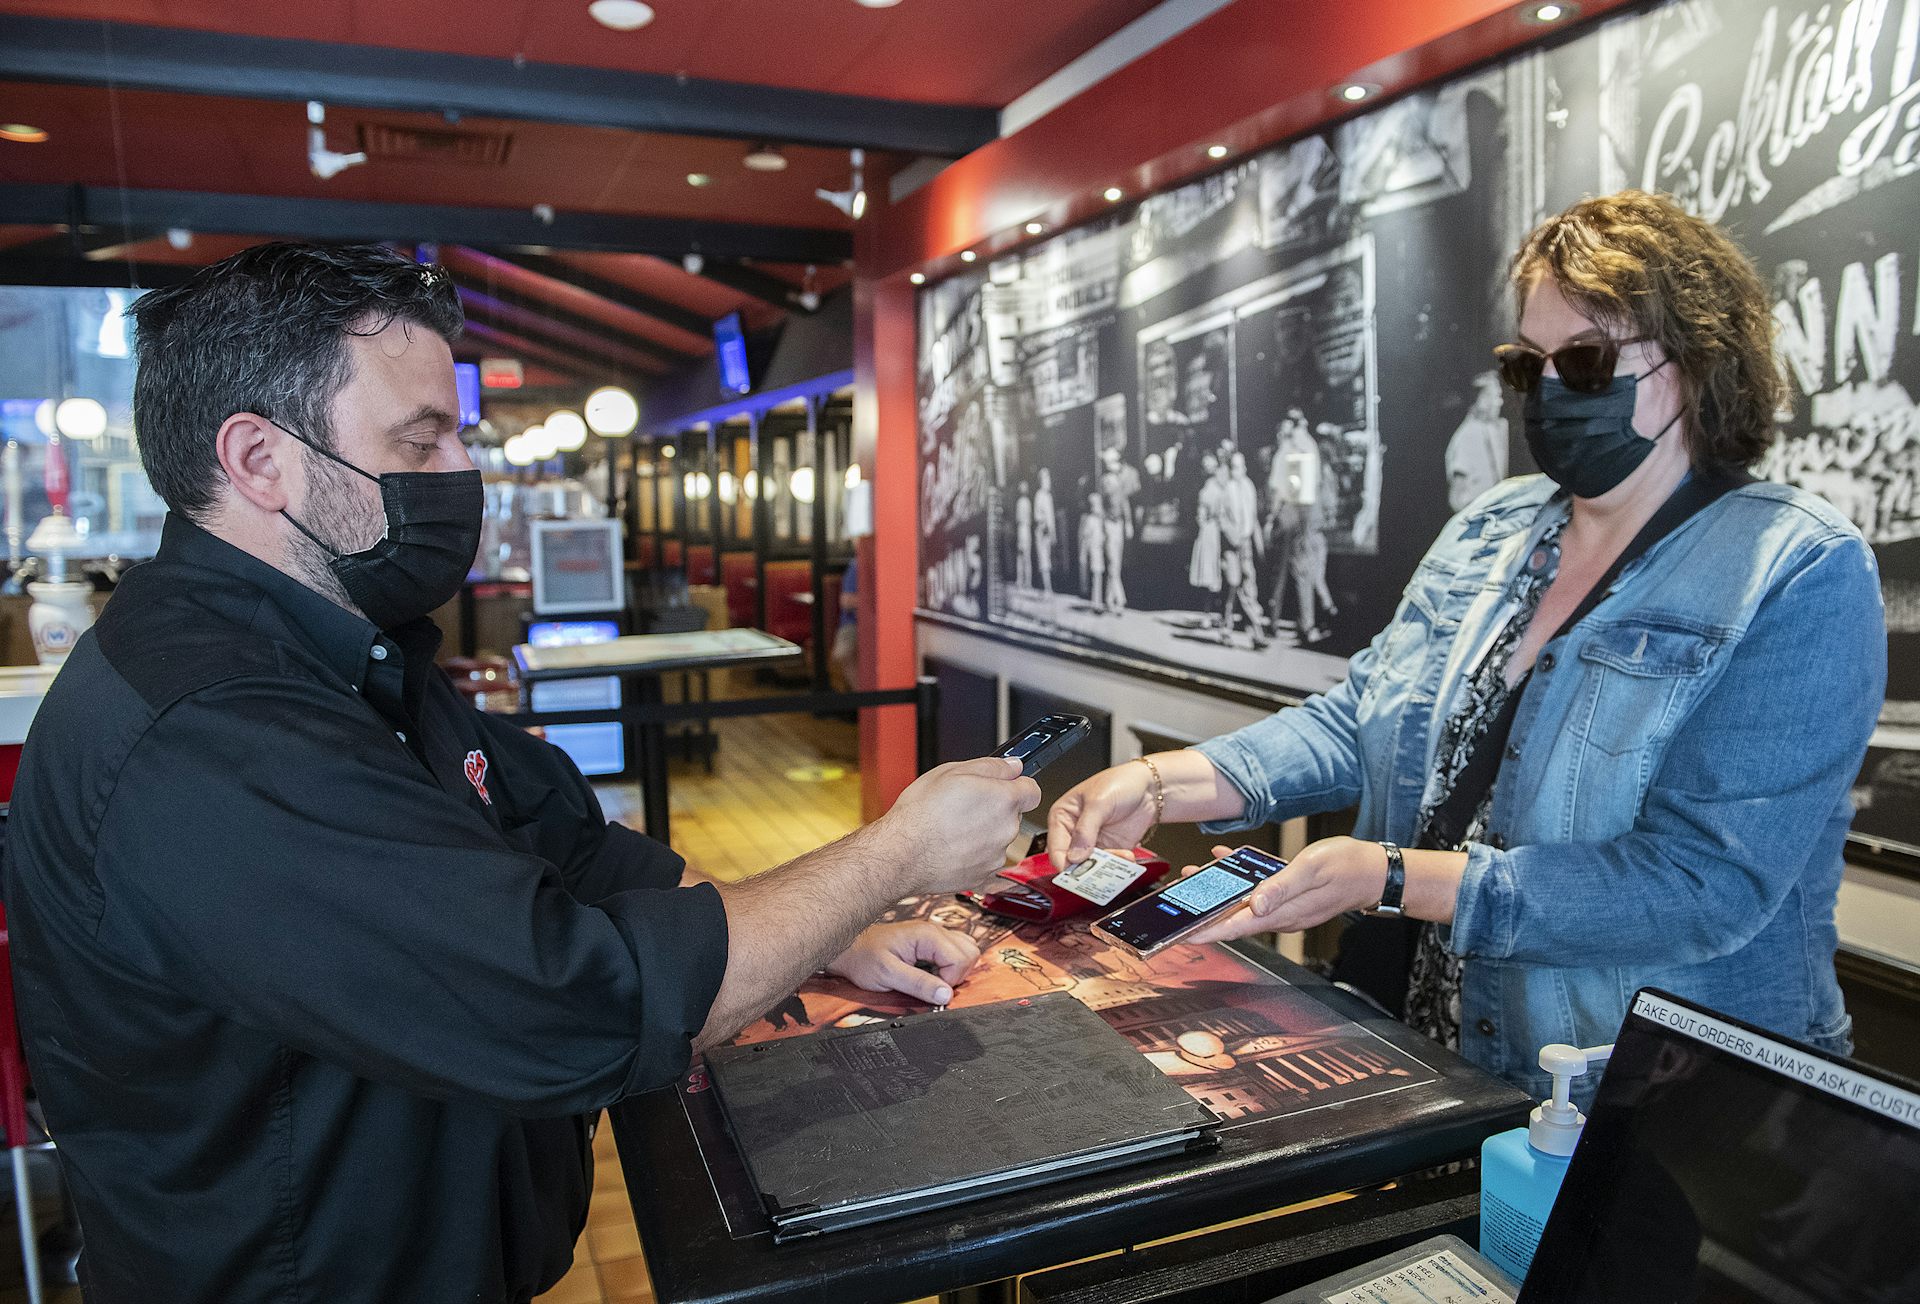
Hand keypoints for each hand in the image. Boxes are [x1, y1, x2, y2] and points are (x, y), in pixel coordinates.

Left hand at [825, 922, 981, 1004]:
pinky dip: (952, 966)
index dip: (951, 980)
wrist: (850, 950)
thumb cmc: (864, 958)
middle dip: (958, 975)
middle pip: (969, 953)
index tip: (933, 991)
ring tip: (935, 981)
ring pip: (966, 950)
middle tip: (936, 987)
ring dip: (957, 970)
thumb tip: (946, 995)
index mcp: (926, 935)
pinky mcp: (931, 943)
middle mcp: (934, 931)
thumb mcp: (888, 975)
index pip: (961, 958)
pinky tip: (934, 974)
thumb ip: (919, 985)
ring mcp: (934, 936)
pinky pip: (955, 952)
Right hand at [882, 757, 1040, 894]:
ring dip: (983, 833)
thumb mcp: (952, 771)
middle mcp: (1007, 829)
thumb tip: (1012, 765)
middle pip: (1013, 815)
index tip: (1005, 786)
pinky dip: (973, 855)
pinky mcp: (983, 876)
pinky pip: (985, 860)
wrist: (901, 853)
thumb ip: (991, 767)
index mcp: (1004, 800)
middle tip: (965, 806)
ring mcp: (996, 855)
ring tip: (952, 828)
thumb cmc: (921, 813)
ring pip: (998, 838)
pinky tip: (951, 847)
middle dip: (995, 809)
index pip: (1032, 790)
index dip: (1017, 786)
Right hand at [1047, 764, 1156, 869]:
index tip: (1077, 872)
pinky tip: (1127, 857)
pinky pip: (1109, 866)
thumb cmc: (1120, 783)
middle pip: (1072, 861)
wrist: (1149, 786)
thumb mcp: (1099, 802)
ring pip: (1092, 867)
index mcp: (1063, 817)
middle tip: (1099, 870)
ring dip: (1106, 868)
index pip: (1056, 848)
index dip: (1064, 863)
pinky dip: (1118, 866)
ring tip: (1121, 857)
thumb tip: (1075, 855)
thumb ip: (1085, 829)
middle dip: (1086, 868)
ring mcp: (1093, 843)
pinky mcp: (1110, 849)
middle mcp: (1074, 833)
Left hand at [1181, 837, 1389, 943]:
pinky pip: (1259, 890)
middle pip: (1234, 918)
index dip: (1207, 932)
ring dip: (1219, 892)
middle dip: (1204, 912)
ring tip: (1194, 875)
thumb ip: (1281, 887)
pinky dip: (1240, 877)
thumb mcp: (1312, 870)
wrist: (1375, 871)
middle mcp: (1281, 916)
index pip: (1236, 927)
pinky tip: (1227, 859)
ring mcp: (1286, 907)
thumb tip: (1254, 905)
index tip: (1182, 935)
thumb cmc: (1348, 867)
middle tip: (1176, 902)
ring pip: (1243, 903)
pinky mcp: (1290, 896)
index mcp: (1283, 913)